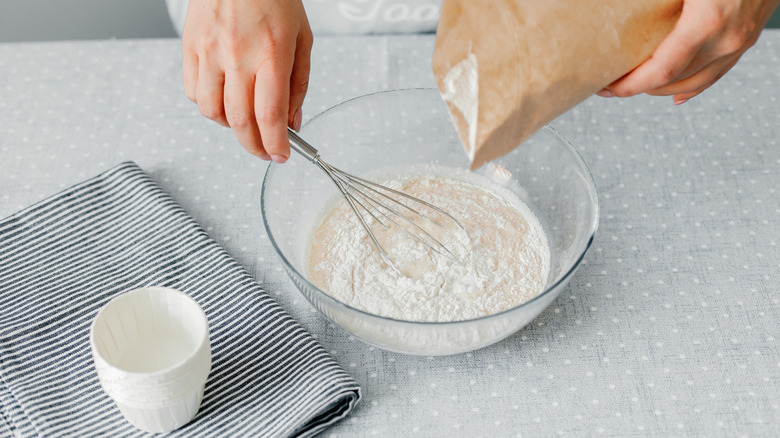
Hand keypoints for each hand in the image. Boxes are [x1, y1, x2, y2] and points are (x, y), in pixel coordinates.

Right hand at [182, 0, 312, 161]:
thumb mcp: (302, 38)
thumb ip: (298, 84)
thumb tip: (292, 122)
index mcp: (271, 52)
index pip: (269, 115)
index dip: (275, 144)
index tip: (281, 156)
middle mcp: (237, 54)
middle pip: (240, 121)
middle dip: (254, 146)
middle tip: (265, 152)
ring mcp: (209, 51)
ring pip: (211, 112)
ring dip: (230, 127)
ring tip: (245, 122)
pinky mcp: (190, 46)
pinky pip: (192, 92)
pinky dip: (208, 106)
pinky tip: (224, 99)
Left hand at [598, 0, 778, 104]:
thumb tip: (617, 5)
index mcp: (706, 22)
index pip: (660, 72)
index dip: (630, 86)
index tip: (606, 88)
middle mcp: (727, 39)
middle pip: (673, 82)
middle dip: (639, 87)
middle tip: (610, 83)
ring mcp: (741, 41)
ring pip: (695, 82)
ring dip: (662, 89)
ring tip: (636, 86)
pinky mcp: (748, 37)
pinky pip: (718, 72)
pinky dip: (692, 87)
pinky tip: (675, 95)